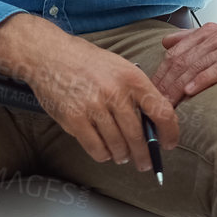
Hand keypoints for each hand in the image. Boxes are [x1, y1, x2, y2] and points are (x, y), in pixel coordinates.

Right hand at [0, 14, 177, 172]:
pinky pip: (96, 149)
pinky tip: (103, 150)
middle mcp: (114, 92)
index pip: (161, 112)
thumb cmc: (84, 60)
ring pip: (118, 147)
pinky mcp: (74, 118)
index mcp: (131, 77)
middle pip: (138, 137)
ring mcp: (93, 106)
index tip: (168, 144)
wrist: (46, 53)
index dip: (170, 134)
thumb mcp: (118, 65)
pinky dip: (103, 154)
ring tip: (121, 155)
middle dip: (144, 155)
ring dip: (122, 156)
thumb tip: (155, 122)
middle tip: (144, 162)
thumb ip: (136, 90)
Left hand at [152, 16, 216, 104]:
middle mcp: (215, 36)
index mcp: (206, 33)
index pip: (174, 54)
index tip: (148, 93)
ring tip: (165, 102)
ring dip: (177, 85)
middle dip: (164, 83)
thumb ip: (194, 41)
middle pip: (181, 61)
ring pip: (196, 65)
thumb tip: (166, 44)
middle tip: (152, 103)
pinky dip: (203, 79)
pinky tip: (191, 90)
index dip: (160, 74)